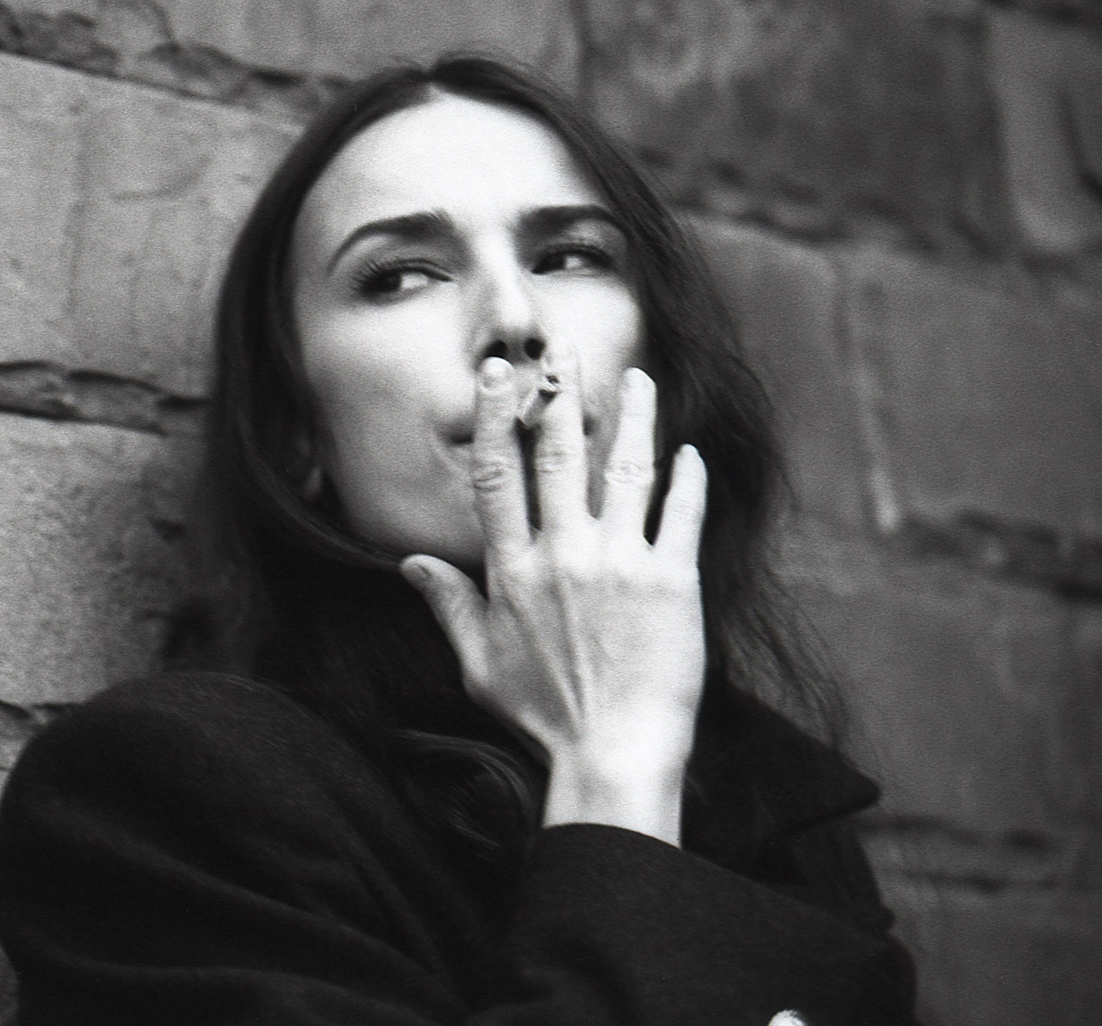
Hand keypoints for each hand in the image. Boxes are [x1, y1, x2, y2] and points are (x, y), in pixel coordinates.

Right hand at [399, 347, 707, 844]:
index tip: (501, 375)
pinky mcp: (672, 581)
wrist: (612, 754)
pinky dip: (687, 478)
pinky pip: (680, 514)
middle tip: (565, 347)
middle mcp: (563, 554)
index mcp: (513, 571)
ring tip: (639, 378)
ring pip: (625, 470)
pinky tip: (690, 451)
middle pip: (561, 454)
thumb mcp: (479, 664)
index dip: (499, 417)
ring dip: (633, 417)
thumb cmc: (543, 716)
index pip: (500, 475)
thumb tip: (411, 565)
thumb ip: (449, 606)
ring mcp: (620, 563)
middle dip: (562, 392)